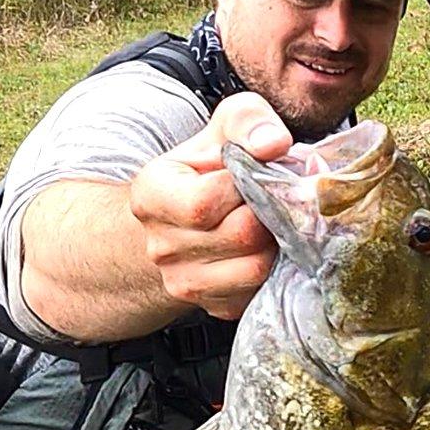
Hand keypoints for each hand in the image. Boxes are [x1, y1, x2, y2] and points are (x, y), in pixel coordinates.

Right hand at [130, 92, 291, 319]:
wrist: (188, 221)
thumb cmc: (210, 169)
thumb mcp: (223, 129)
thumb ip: (248, 122)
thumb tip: (274, 143)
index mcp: (152, 198)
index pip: (205, 202)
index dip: (243, 186)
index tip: (253, 174)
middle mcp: (162, 248)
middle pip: (240, 237)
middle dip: (270, 213)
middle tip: (276, 199)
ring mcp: (186, 283)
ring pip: (255, 269)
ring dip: (277, 243)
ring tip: (272, 221)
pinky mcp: (216, 306)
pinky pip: (260, 291)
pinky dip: (275, 269)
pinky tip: (268, 246)